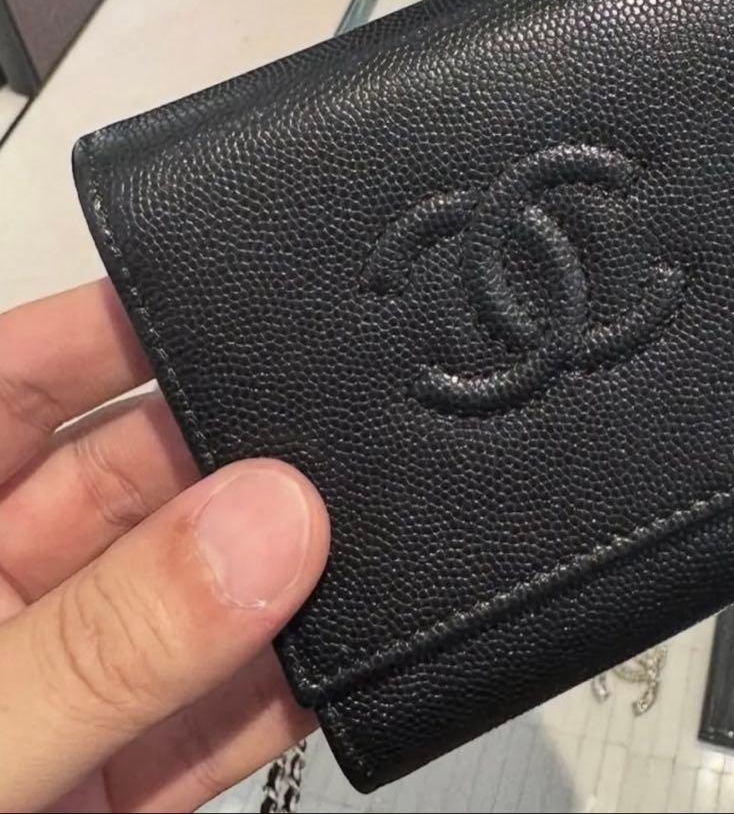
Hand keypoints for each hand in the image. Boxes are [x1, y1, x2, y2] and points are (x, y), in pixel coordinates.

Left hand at [0, 280, 330, 812]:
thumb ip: (100, 644)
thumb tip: (266, 528)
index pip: (18, 379)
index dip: (123, 324)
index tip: (241, 299)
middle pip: (136, 478)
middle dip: (238, 456)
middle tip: (335, 443)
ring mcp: (56, 686)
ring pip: (194, 593)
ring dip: (279, 573)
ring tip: (368, 540)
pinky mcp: (112, 778)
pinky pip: (217, 706)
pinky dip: (285, 681)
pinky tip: (346, 650)